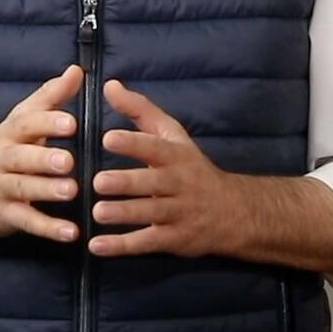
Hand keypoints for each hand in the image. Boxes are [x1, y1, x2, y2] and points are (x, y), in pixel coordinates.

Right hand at [0, 64, 82, 243]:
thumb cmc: (3, 152)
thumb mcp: (21, 123)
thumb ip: (51, 98)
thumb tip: (77, 71)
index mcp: (11, 133)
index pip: (25, 123)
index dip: (47, 122)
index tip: (71, 122)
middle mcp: (3, 158)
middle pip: (21, 157)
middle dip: (44, 158)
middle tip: (69, 160)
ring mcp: (1, 188)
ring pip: (22, 189)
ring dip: (46, 190)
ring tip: (71, 192)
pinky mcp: (4, 215)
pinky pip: (26, 222)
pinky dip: (48, 228)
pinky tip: (71, 233)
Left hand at [90, 79, 239, 258]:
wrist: (235, 211)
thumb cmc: (192, 167)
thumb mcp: (173, 135)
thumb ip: (140, 110)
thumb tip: (109, 85)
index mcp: (176, 156)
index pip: (155, 147)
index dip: (133, 143)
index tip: (108, 138)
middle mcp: (179, 183)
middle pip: (152, 183)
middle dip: (126, 183)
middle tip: (98, 182)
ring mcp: (179, 213)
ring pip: (151, 214)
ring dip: (124, 214)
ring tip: (98, 213)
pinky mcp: (175, 239)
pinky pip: (148, 242)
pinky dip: (122, 246)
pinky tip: (97, 246)